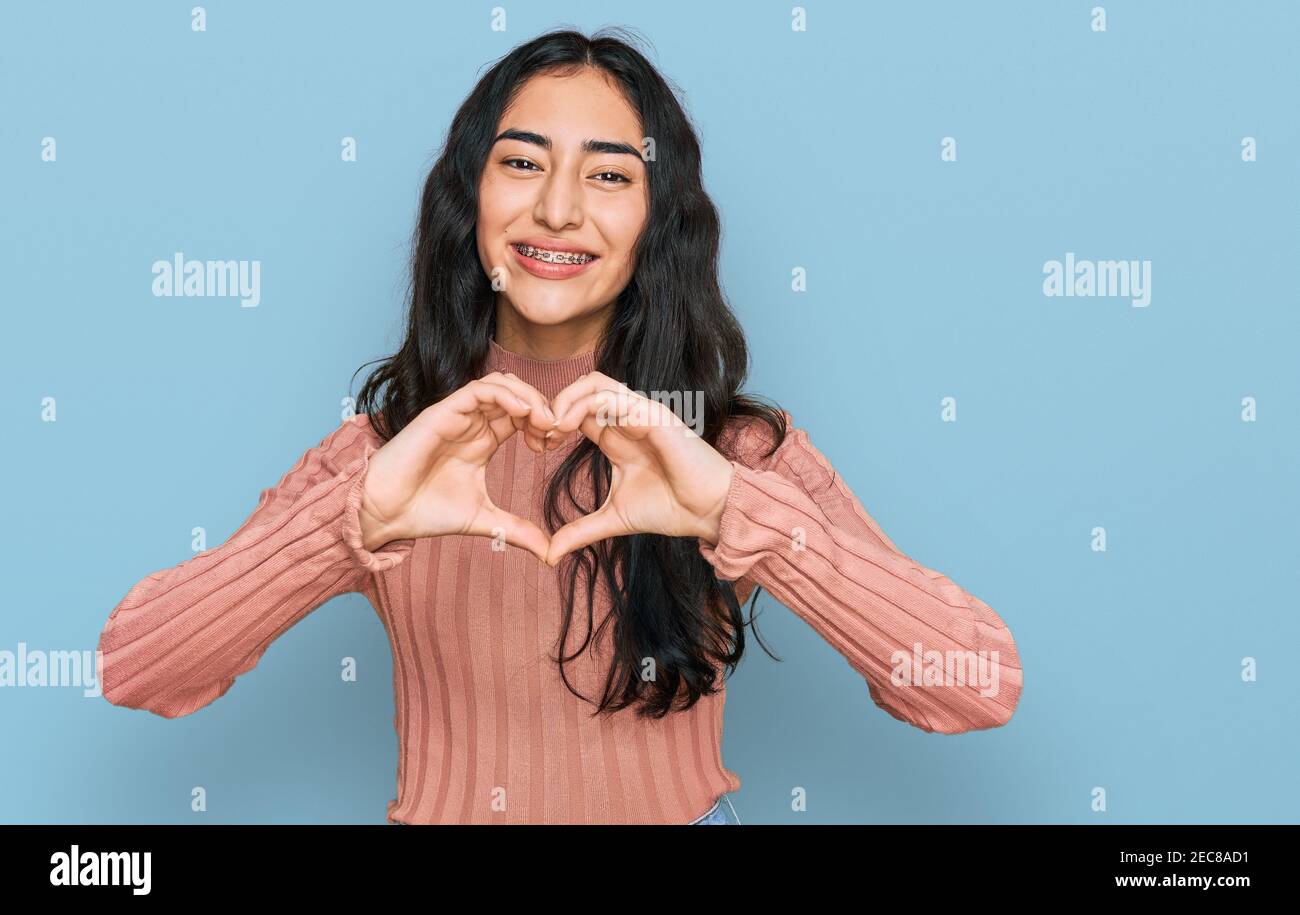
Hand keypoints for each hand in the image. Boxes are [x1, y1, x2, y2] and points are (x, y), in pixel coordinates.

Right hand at [358, 372, 557, 562]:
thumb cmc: (426, 513)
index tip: (555, 445)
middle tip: (557, 430)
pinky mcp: (442, 412)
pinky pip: (479, 388)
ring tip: (544, 421)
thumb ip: (517, 530)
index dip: (544, 424)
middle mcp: (472, 424)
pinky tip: (524, 412)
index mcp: (483, 442)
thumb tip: (549, 553)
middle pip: (516, 395)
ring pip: (501, 385)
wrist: (385, 514)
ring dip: (529, 396)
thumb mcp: (485, 520)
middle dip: (542, 407)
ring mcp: (458, 415)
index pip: (522, 417)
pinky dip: (506, 394)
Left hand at [542, 372, 734, 565]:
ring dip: (565, 399)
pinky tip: (566, 426)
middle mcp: (626, 419)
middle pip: (581, 389)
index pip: (577, 410)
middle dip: (552, 405)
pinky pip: (612, 395)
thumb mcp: (613, 519)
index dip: (552, 421)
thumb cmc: (671, 509)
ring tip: (550, 426)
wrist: (708, 512)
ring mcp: (640, 413)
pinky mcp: (652, 414)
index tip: (536, 446)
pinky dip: (583, 403)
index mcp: (616, 436)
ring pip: (593, 383)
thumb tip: (549, 555)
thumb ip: (580, 531)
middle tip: (537, 434)